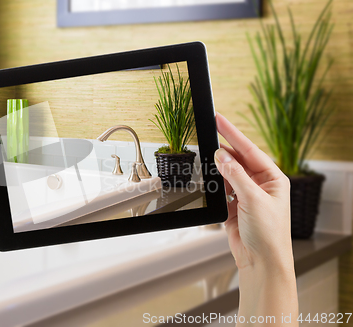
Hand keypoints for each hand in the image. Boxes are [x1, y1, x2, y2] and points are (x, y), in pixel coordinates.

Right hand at [215, 113, 297, 325]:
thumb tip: (222, 156)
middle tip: (207, 132)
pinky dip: (214, 183)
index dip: (234, 134)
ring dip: (217, 168)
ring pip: (228, 173)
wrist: (260, 262)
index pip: (250, 150)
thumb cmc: (268, 234)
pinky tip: (209, 178)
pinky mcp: (234, 206)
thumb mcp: (253, 199)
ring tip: (205, 157)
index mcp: (274, 179)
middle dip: (223, 149)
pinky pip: (221, 188)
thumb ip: (236, 176)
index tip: (219, 120)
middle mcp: (261, 185)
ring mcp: (246, 195)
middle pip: (238, 160)